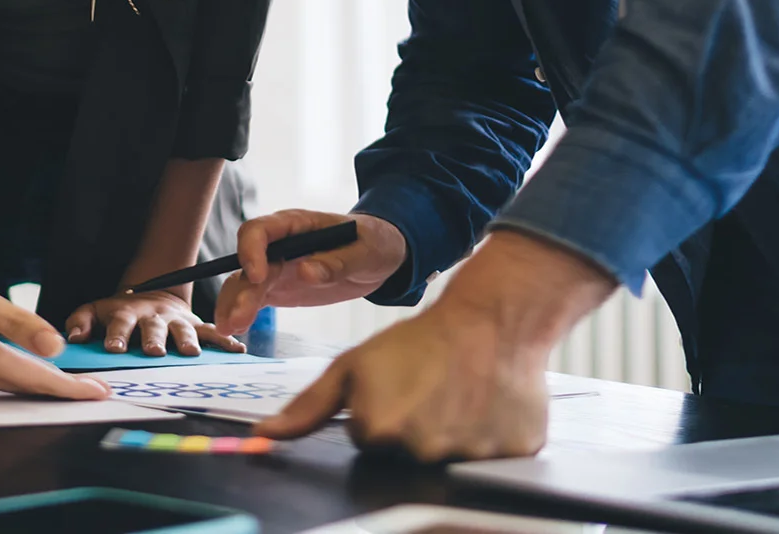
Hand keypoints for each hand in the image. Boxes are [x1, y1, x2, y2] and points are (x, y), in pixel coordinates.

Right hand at [0, 249, 110, 399]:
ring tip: (62, 383)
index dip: (69, 388)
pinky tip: (15, 365)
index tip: (101, 393)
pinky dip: (10, 374)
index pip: (34, 379)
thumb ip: (11, 321)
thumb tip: (54, 346)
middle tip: (91, 393)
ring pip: (2, 382)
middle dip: (58, 391)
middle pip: (21, 387)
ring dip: (34, 385)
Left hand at [63, 291, 244, 356]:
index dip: (117, 335)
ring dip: (187, 341)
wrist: (153, 294)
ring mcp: (177, 321)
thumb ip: (80, 321)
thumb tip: (73, 337)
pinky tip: (236, 350)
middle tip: (153, 351)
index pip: (120, 324)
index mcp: (127, 313)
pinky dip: (225, 341)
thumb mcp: (95, 311)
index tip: (114, 348)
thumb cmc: (120, 312)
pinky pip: (212, 333)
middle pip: (154, 328)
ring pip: (184, 331)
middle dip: (154, 340)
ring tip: (191, 353)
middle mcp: (153, 317)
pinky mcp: (196, 326)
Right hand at [212, 209, 409, 333]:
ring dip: (234, 304)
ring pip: (245, 283)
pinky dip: (241, 312)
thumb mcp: (366, 251)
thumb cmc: (374, 244)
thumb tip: (305, 271)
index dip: (251, 250)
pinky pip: (254, 298)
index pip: (260, 230)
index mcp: (296, 225)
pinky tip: (232, 329)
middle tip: (237, 318)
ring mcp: (276, 267)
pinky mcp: (279, 287)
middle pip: (249, 264)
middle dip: (241, 291)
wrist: (380, 256)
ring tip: (228, 329)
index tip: (257, 277)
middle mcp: (278, 244)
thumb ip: (337, 262)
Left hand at [252, 295, 549, 458]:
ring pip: (447, 457)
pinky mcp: (513, 456)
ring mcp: (469, 457)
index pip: (368, 442)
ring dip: (449, 432)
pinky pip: (492, 456)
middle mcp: (422, 454)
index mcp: (378, 434)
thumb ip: (307, 407)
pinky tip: (483, 404)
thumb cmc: (417, 341)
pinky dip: (488, 436)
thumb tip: (264, 436)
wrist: (490, 321)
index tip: (396, 388)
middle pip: (405, 456)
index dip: (377, 413)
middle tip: (426, 390)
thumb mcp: (351, 366)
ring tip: (455, 394)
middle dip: (410, 428)